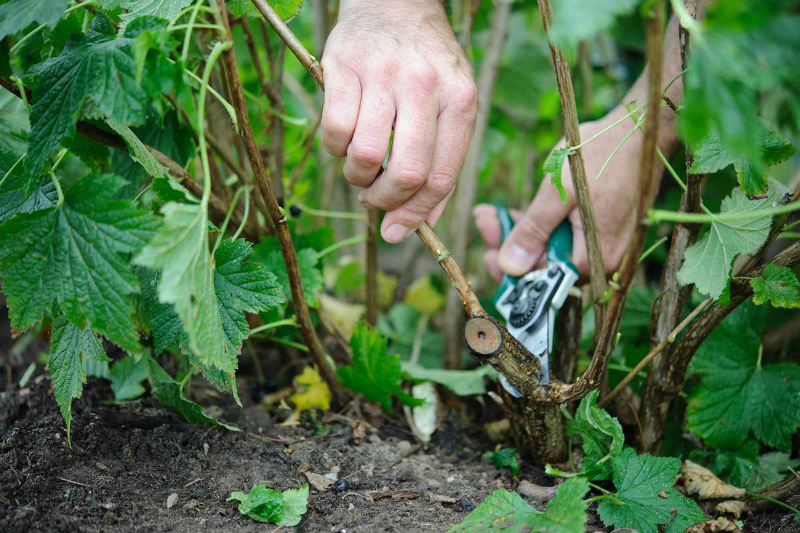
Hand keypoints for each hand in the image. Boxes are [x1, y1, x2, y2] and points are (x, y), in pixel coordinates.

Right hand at [321, 0, 476, 242]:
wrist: (394, 3)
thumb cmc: (426, 66)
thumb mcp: (451, 105)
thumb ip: (441, 162)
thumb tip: (415, 225)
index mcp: (461, 100)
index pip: (441, 176)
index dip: (416, 214)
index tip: (396, 231)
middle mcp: (425, 85)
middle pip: (406, 173)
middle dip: (385, 201)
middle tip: (374, 198)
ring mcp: (383, 74)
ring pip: (365, 156)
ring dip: (357, 176)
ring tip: (360, 166)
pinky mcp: (343, 66)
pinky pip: (334, 131)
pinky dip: (334, 149)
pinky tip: (344, 139)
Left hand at [474, 106, 651, 279]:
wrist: (638, 130)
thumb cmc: (600, 155)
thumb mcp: (557, 192)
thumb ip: (533, 232)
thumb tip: (509, 267)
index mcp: (593, 258)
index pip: (543, 280)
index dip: (510, 268)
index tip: (485, 253)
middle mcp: (602, 261)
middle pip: (545, 265)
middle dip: (511, 245)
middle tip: (485, 221)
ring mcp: (603, 245)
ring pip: (552, 250)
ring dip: (522, 233)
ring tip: (492, 213)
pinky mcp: (602, 230)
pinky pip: (565, 237)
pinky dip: (541, 226)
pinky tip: (517, 213)